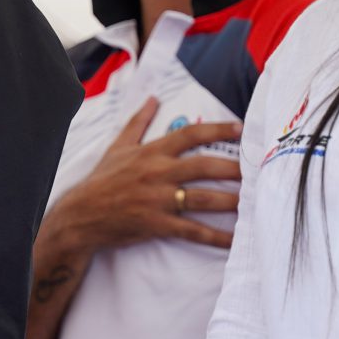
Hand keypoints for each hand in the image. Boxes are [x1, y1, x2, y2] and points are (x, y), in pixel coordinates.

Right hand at [45, 99, 240, 257]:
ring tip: (254, 201)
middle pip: (203, 166)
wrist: (81, 215)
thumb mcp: (118, 147)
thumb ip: (138, 122)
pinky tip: (234, 239)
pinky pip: (192, 230)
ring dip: (231, 201)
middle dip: (233, 168)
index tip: (241, 128)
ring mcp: (158, 200)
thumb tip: (152, 99)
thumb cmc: (101, 180)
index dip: (217, 129)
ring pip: (202, 198)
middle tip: (257, 169)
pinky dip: (216, 237)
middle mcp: (158, 173)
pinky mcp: (157, 224)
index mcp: (151, 152)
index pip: (189, 134)